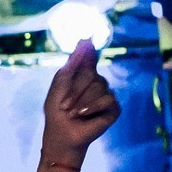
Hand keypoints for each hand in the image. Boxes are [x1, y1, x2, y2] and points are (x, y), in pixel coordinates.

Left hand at [40, 39, 120, 165]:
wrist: (61, 133)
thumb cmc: (57, 110)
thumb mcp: (60, 83)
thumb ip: (73, 63)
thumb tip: (85, 41)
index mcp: (83, 74)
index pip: (89, 56)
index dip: (88, 48)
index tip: (86, 38)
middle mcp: (97, 81)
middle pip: (91, 74)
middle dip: (74, 90)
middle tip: (64, 105)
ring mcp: (106, 94)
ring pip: (99, 86)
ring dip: (80, 101)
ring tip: (72, 113)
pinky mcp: (114, 108)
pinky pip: (107, 99)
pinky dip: (91, 107)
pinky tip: (83, 115)